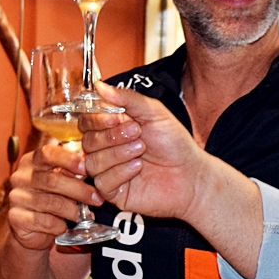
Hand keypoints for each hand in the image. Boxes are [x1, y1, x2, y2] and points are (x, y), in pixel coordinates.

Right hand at [5, 141, 100, 251]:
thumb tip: (90, 170)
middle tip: (96, 198)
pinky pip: (44, 221)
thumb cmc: (51, 200)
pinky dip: (59, 225)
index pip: (47, 153)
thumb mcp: (61, 182)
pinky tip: (64, 226)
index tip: (86, 168)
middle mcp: (20, 177)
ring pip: (51, 202)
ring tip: (85, 215)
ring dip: (72, 210)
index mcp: (31, 161)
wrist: (33, 229)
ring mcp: (16, 197)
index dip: (68, 159)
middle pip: (52, 180)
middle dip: (79, 190)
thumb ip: (71, 174)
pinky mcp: (16, 217)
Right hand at [78, 82, 212, 219]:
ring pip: (92, 162)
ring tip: (141, 150)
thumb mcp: (154, 113)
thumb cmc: (175, 144)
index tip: (115, 119)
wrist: (191, 174)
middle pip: (87, 141)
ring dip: (118, 153)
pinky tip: (138, 167)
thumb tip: (100, 86)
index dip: (96, 120)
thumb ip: (127, 98)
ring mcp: (109, 170)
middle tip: (137, 133)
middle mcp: (108, 149)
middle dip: (112, 136)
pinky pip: (103, 181)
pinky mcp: (114, 191)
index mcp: (113, 128)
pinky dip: (121, 172)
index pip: (87, 121)